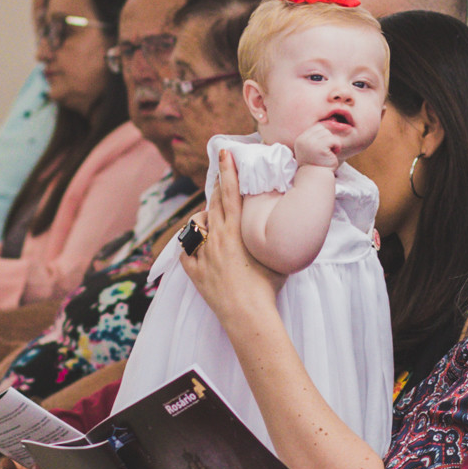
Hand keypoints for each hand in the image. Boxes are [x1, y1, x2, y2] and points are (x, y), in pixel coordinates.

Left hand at [180, 150, 285, 317]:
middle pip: (213, 204)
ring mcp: (203, 254)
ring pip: (198, 224)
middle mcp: (216, 238)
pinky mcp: (194, 271)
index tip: (225, 153)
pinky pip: (187, 250)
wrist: (247, 315)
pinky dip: (192, 245)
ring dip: (206, 217)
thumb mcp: (273, 256)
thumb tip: (280, 227)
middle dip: (217, 189)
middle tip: (221, 179)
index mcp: (236, 231)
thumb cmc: (266, 287)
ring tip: (213, 220)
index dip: (228, 171)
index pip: (230, 193)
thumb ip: (270, 237)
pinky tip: (199, 247)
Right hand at [293, 123, 342, 168]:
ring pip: (329, 134)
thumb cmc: (318, 164)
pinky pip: (333, 140)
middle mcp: (303, 139)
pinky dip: (337, 147)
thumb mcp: (315, 148)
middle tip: (329, 150)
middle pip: (323, 128)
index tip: (330, 140)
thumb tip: (334, 119)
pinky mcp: (320, 148)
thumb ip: (320, 136)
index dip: (326, 131)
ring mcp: (310, 143)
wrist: (316, 178)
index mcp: (300, 139)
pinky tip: (333, 154)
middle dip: (329, 138)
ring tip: (329, 153)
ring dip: (333, 143)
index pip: (317, 126)